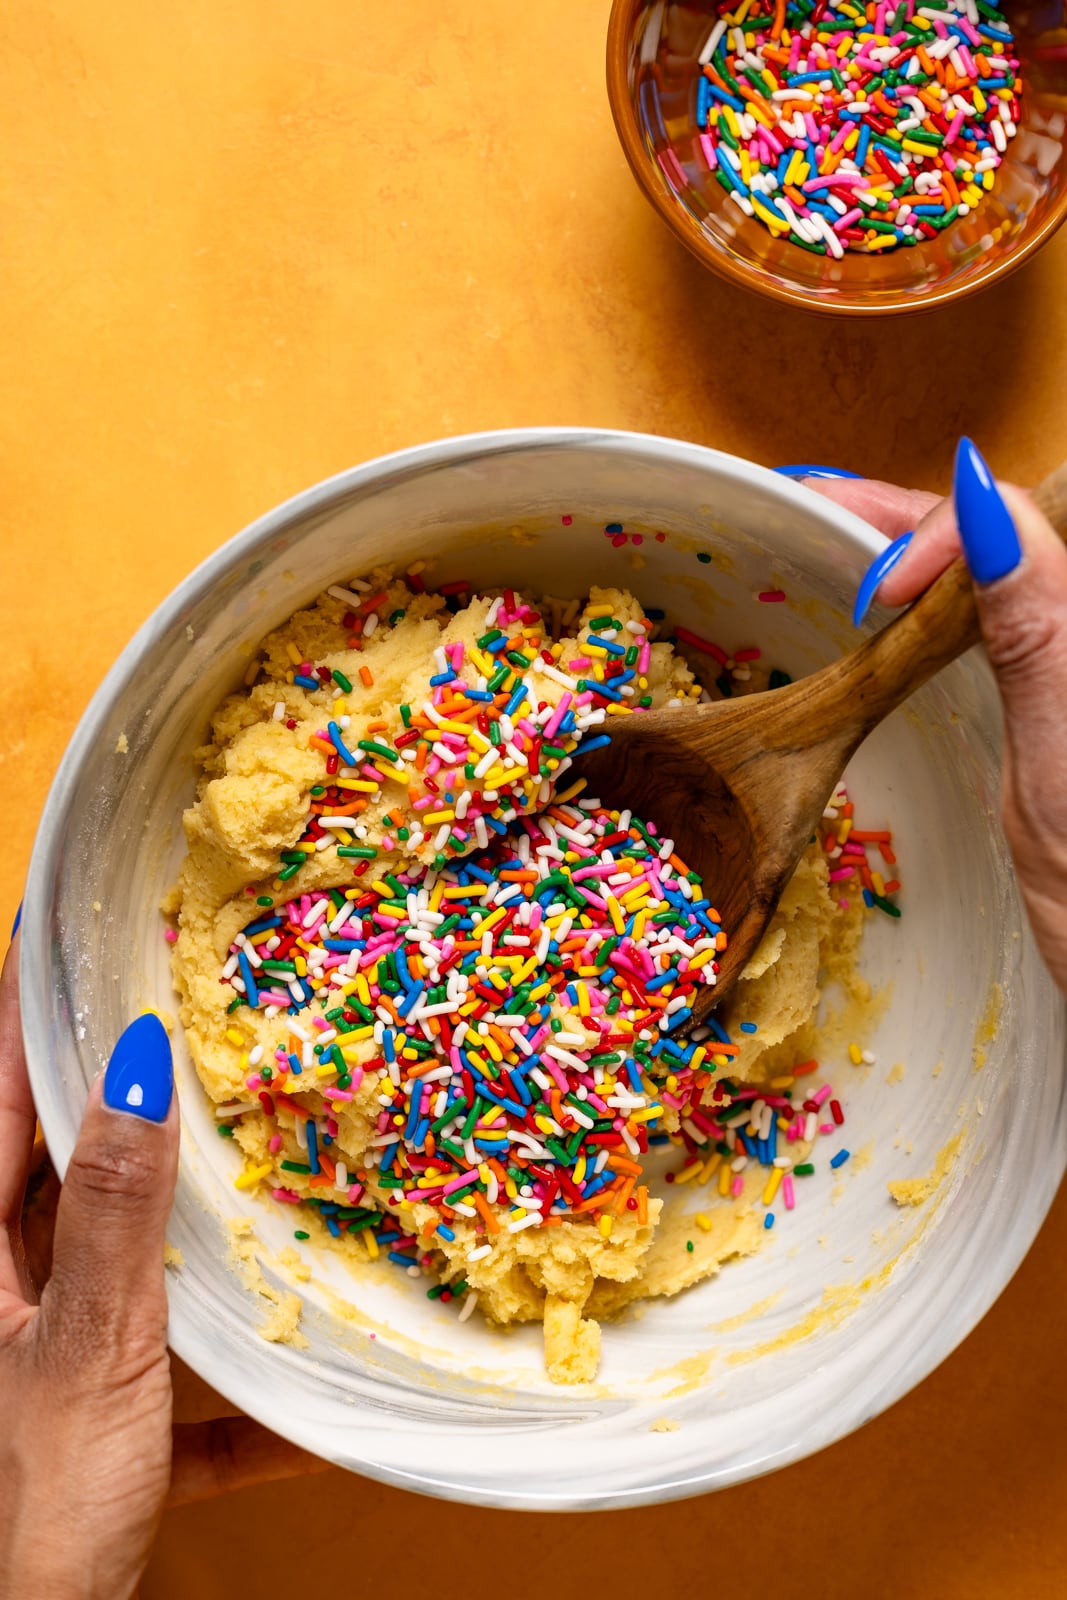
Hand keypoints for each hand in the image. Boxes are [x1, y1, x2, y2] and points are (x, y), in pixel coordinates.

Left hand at [0, 938, 326, 1599]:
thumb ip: (114, 1209)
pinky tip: (301, 1405)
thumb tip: (137, 1072)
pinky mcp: (87, 1428)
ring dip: (186, 1229)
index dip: (27, 1002)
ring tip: (255, 1161)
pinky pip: (167, 1381)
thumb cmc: (25, 1517)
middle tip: (186, 1021)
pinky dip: (229, 1392)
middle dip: (123, 1096)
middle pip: (58, 1164)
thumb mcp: (87, 1347)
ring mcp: (38, 1359)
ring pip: (120, 1261)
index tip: (63, 925)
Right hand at [807, 441, 1066, 994]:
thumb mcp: (1064, 727)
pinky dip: (919, 601)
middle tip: (812, 501)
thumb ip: (1035, 612)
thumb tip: (983, 497)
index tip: (878, 593)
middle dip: (901, 515)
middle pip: (989, 532)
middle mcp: (1063, 620)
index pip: (1011, 519)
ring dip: (903, 544)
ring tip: (827, 527)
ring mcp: (1050, 659)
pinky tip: (877, 601)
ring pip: (976, 573)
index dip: (938, 533)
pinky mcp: (1034, 698)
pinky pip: (972, 623)